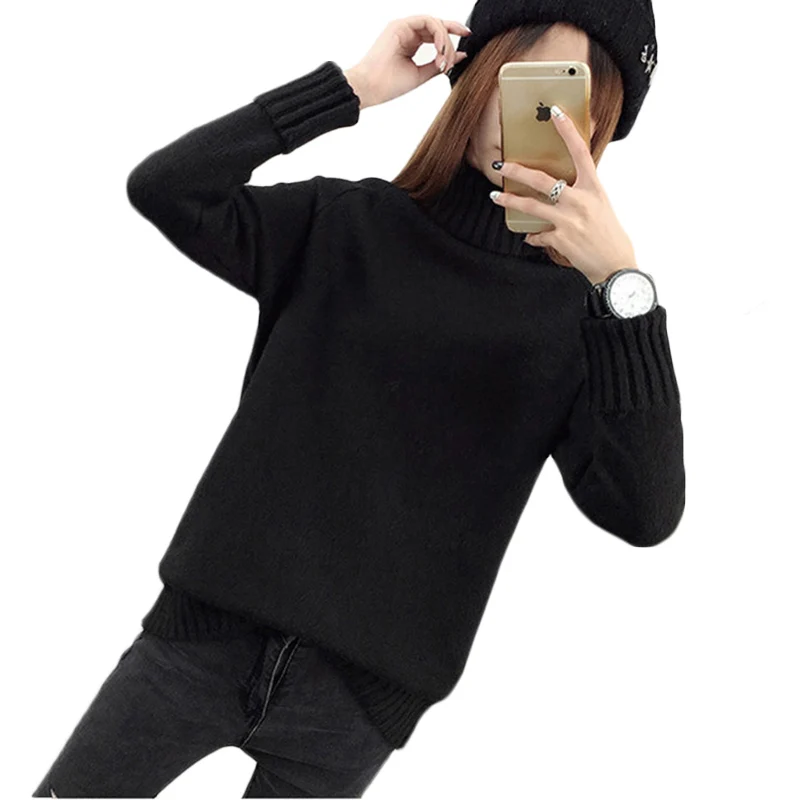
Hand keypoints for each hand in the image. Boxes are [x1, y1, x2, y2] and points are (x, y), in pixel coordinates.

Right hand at [343, 16, 470, 108]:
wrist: (370, 88)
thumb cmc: (389, 85)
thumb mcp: (421, 75)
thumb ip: (439, 64)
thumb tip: (460, 56)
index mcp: (410, 43)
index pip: (436, 33)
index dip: (453, 34)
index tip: (468, 38)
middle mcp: (407, 32)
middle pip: (438, 27)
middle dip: (452, 40)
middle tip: (453, 60)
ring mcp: (403, 27)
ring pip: (435, 24)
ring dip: (445, 42)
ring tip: (443, 61)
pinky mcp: (400, 25)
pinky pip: (428, 21)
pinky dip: (438, 34)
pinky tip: (439, 50)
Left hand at [489, 105, 637, 284]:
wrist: (615, 266)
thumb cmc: (609, 235)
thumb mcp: (601, 206)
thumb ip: (583, 193)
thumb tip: (564, 186)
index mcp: (594, 188)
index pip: (580, 152)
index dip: (568, 130)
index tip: (555, 112)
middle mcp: (580, 201)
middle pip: (543, 181)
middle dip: (518, 172)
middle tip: (501, 166)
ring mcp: (569, 221)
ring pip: (531, 206)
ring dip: (511, 201)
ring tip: (496, 197)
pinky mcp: (560, 239)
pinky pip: (538, 234)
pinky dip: (532, 236)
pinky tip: (530, 236)